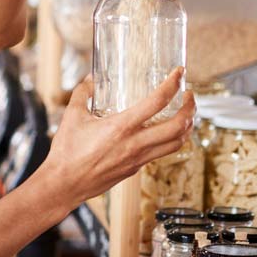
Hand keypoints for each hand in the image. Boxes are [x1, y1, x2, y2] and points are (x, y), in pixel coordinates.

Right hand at [38, 67, 194, 210]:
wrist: (65, 184)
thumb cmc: (67, 151)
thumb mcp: (72, 116)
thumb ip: (82, 93)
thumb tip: (90, 78)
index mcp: (121, 127)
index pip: (157, 102)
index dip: (172, 84)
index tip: (179, 73)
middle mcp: (135, 144)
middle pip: (178, 126)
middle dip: (190, 108)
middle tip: (190, 95)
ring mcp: (138, 158)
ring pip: (176, 143)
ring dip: (186, 127)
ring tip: (186, 114)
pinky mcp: (136, 168)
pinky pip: (162, 153)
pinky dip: (172, 140)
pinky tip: (166, 132)